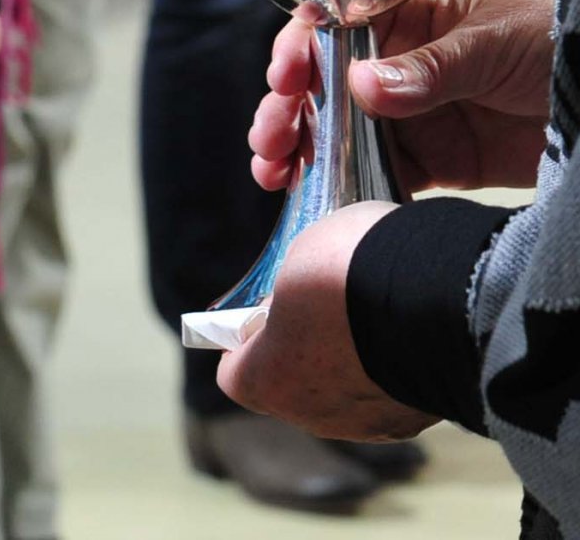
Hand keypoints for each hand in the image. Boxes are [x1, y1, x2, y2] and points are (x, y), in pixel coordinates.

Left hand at [217, 202, 439, 441]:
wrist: (446, 294)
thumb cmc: (352, 270)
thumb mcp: (300, 256)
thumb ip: (290, 290)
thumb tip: (299, 297)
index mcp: (268, 379)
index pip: (236, 373)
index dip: (247, 342)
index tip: (266, 314)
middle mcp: (313, 415)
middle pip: (292, 388)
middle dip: (302, 352)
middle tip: (324, 312)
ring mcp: (368, 425)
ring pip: (344, 396)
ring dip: (352, 365)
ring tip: (372, 320)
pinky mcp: (416, 421)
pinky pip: (391, 396)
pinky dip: (393, 372)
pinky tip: (406, 335)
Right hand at [251, 0, 555, 192]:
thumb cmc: (565, 41)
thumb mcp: (496, 41)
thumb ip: (430, 68)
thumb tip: (364, 85)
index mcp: (409, 15)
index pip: (334, 25)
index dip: (299, 48)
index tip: (287, 75)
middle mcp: (395, 63)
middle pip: (319, 84)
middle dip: (284, 107)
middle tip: (272, 133)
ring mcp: (407, 115)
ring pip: (332, 131)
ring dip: (295, 148)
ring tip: (274, 167)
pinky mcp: (426, 161)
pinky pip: (368, 175)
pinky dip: (335, 187)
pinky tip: (309, 194)